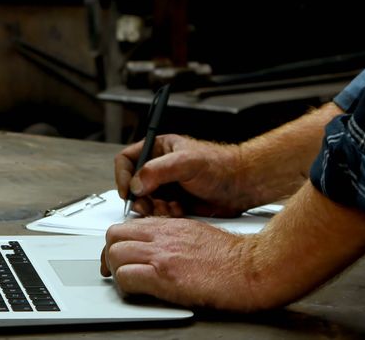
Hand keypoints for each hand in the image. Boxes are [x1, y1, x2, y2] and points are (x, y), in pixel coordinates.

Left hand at [100, 217, 272, 311]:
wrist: (252, 267)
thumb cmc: (235, 257)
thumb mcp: (200, 235)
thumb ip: (177, 238)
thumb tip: (162, 249)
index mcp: (172, 226)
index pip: (129, 225)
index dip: (120, 242)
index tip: (122, 255)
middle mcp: (164, 236)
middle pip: (114, 235)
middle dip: (111, 253)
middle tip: (116, 269)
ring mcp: (163, 255)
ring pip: (115, 253)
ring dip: (116, 270)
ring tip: (128, 282)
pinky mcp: (165, 276)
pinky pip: (127, 277)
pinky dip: (126, 286)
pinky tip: (138, 291)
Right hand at [114, 134, 255, 217]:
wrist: (241, 186)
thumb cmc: (220, 166)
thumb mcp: (187, 162)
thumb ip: (158, 170)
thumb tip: (136, 184)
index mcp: (159, 149)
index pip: (126, 160)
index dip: (122, 175)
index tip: (128, 191)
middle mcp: (160, 167)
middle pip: (133, 185)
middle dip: (139, 198)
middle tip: (147, 206)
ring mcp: (168, 186)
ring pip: (146, 201)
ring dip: (153, 209)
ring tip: (169, 209)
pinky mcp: (176, 202)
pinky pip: (159, 213)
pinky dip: (166, 215)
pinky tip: (180, 211)